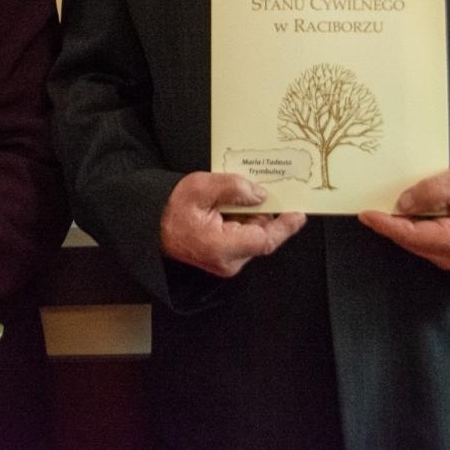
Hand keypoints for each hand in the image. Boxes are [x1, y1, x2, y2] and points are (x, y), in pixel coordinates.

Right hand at [160, 172, 306, 277]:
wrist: (149, 227)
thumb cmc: (170, 208)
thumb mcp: (200, 187)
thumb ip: (233, 188)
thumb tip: (260, 194)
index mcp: (222, 246)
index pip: (265, 239)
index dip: (285, 226)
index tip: (299, 213)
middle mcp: (228, 261)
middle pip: (262, 235)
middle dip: (266, 212)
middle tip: (268, 188)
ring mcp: (226, 263)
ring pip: (253, 235)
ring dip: (252, 215)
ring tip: (242, 193)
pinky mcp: (223, 258)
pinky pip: (243, 237)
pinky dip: (244, 220)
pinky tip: (234, 204)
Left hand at [357, 164, 449, 270]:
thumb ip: (433, 190)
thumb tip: (403, 203)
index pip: (412, 235)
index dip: (387, 225)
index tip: (367, 214)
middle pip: (408, 240)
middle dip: (387, 224)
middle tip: (368, 207)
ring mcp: (447, 258)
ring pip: (411, 242)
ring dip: (395, 226)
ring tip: (380, 208)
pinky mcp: (443, 254)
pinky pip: (418, 241)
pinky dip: (406, 228)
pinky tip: (398, 213)